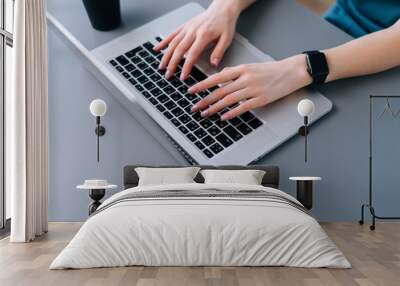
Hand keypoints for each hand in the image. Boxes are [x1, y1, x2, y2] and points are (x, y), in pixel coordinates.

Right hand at [153, 0, 240, 79]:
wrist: (222, 9)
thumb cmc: (224, 24)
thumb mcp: (227, 38)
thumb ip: (219, 52)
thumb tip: (214, 64)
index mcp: (204, 35)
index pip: (192, 54)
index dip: (186, 66)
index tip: (183, 76)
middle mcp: (193, 31)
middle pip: (179, 50)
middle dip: (172, 64)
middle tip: (169, 75)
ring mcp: (187, 28)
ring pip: (173, 43)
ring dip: (166, 56)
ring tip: (161, 67)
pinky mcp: (184, 26)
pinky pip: (172, 34)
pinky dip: (163, 42)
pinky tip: (156, 49)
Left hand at [189, 55, 311, 119]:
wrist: (292, 72)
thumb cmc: (271, 69)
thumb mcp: (251, 66)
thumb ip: (235, 72)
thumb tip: (221, 75)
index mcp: (242, 68)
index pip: (218, 77)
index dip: (203, 84)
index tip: (192, 90)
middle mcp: (246, 78)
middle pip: (220, 90)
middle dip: (205, 99)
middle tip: (195, 107)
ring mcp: (253, 89)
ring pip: (229, 99)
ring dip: (215, 108)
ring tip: (205, 113)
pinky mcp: (261, 99)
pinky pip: (243, 107)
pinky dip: (232, 112)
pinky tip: (224, 117)